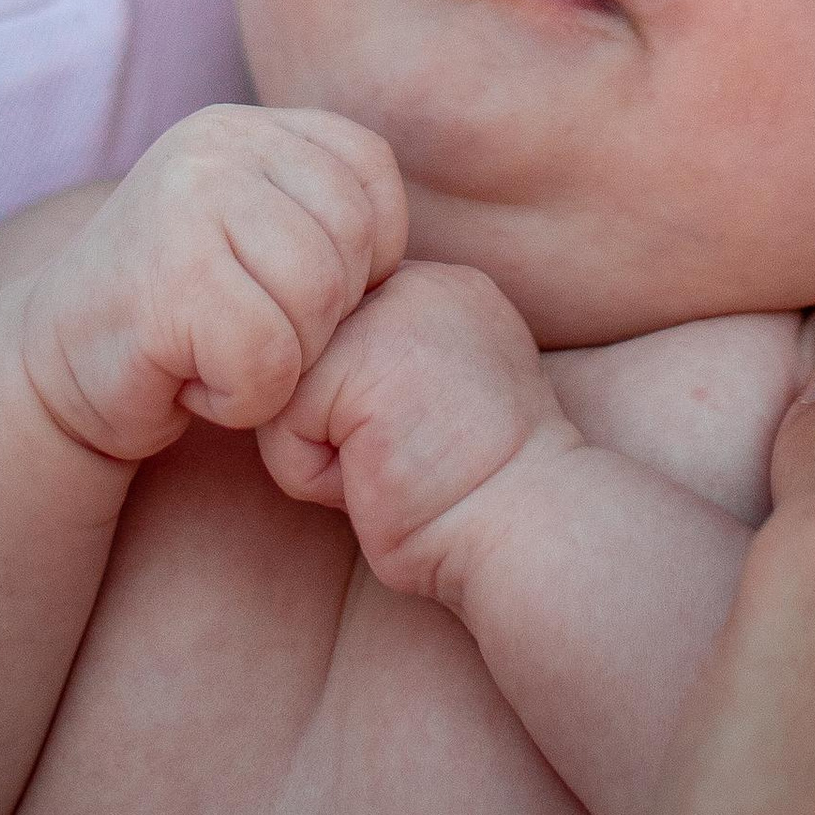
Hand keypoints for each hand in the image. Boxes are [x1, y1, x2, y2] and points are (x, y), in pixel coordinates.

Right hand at [16, 105, 407, 462]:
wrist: (56, 374)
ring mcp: (185, 203)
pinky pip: (269, 359)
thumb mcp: (257, 233)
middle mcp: (215, 144)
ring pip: (317, 301)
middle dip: (322, 317)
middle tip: (253, 335)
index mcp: (247, 126)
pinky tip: (194, 383)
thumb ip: (323, 211)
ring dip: (282, 362)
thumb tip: (412, 249)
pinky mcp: (166, 281)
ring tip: (222, 354)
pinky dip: (243, 398)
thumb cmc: (183, 318)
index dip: (364, 256)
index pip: (371, 175)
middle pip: (352, 242)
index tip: (300, 296)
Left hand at [259, 257, 572, 603]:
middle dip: (330, 421)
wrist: (532, 533)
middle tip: (400, 460)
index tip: (411, 444)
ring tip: (390, 471)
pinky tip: (378, 483)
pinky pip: (282, 422)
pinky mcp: (361, 357)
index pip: (337, 324)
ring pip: (285, 384)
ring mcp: (391, 309)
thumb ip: (384, 363)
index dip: (349, 401)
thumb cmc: (479, 499)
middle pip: (304, 348)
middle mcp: (419, 281)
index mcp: (446, 288)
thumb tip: (299, 370)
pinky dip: (313, 476)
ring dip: (317, 450)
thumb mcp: (438, 402)